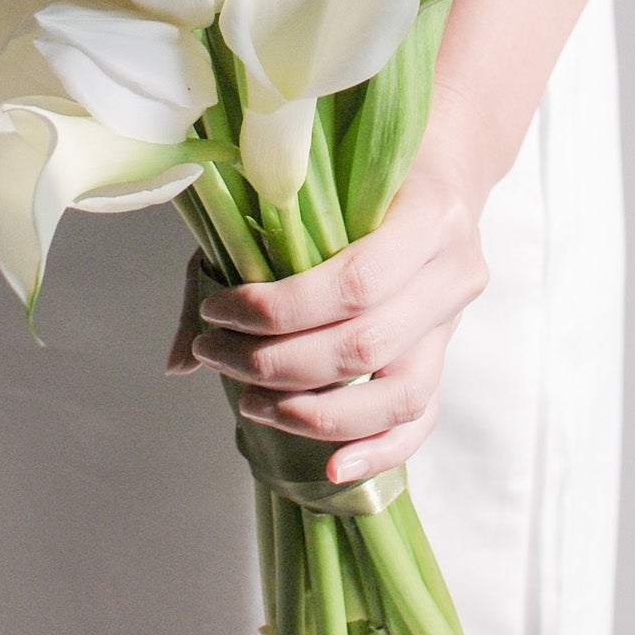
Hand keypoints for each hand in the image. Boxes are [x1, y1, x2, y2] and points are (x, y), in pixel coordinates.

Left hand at [168, 156, 490, 484]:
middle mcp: (452, 271)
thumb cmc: (360, 170)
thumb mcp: (308, 186)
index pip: (354, 283)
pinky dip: (377, 451)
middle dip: (278, 362)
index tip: (218, 308)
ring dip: (316, 412)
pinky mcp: (445, 355)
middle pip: (366, 344)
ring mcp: (454, 320)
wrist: (441, 165)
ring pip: (399, 394)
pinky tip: (331, 469)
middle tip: (218, 354)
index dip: (278, 308)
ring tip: (252, 404)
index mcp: (429, 213)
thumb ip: (241, 255)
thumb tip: (181, 360)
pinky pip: (421, 418)